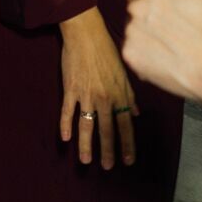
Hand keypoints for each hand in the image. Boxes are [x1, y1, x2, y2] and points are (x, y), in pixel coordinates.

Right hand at [57, 7, 140, 168]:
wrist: (86, 34)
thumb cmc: (106, 50)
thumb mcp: (124, 73)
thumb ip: (130, 95)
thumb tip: (137, 113)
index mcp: (120, 94)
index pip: (126, 125)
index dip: (127, 145)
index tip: (128, 161)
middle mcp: (105, 98)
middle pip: (107, 130)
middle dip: (108, 151)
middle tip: (107, 167)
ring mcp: (86, 94)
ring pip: (87, 125)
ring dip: (86, 144)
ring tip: (86, 160)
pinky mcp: (70, 88)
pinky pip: (67, 111)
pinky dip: (65, 124)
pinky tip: (64, 138)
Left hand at [122, 0, 201, 106]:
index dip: (162, 5)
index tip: (177, 16)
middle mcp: (136, 7)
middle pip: (138, 11)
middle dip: (153, 20)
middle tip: (179, 33)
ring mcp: (131, 32)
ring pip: (135, 32)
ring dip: (149, 39)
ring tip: (175, 48)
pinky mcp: (130, 55)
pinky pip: (134, 53)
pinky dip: (146, 58)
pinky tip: (167, 60)